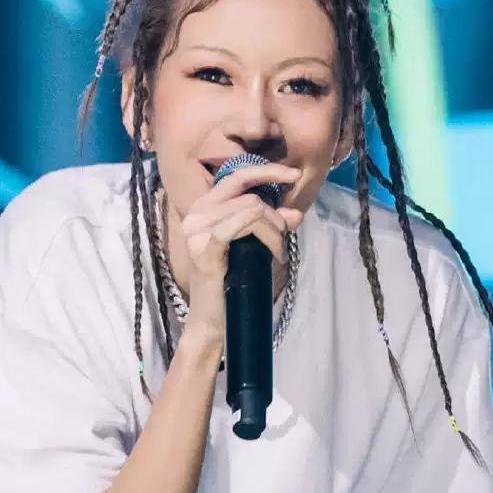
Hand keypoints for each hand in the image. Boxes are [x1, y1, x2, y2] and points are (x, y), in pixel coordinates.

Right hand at [179, 162, 302, 339]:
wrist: (214, 321)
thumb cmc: (233, 284)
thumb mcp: (257, 247)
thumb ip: (272, 225)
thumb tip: (295, 212)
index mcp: (204, 207)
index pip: (237, 176)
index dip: (267, 171)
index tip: (294, 175)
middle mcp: (196, 213)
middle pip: (250, 195)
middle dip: (274, 217)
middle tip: (280, 242)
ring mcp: (197, 229)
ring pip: (252, 209)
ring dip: (273, 231)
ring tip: (275, 253)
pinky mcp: (204, 247)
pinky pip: (243, 223)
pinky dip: (266, 237)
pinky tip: (273, 255)